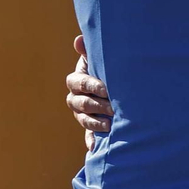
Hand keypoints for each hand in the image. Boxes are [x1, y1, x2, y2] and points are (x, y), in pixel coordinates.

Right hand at [66, 34, 112, 150]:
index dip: (92, 86)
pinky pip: (87, 135)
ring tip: (109, 124)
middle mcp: (75, 98)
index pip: (79, 84)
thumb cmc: (106, 67)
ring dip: (95, 123)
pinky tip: (94, 147)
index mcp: (76, 81)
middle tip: (113, 107)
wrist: (113, 84)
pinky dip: (91, 141)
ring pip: (83, 119)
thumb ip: (89, 51)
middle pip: (81, 103)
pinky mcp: (88, 126)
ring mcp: (80, 114)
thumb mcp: (98, 58)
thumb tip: (79, 40)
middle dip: (97, 105)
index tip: (106, 89)